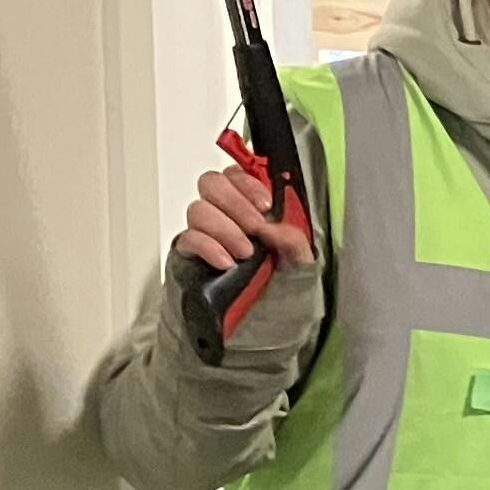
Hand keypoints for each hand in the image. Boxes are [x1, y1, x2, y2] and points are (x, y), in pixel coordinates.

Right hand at [174, 139, 315, 280]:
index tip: (265, 205)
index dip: (248, 183)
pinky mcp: (189, 252)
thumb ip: (293, 239)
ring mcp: (205, 230)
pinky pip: (188, 238)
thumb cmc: (281, 281)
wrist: (264, 316)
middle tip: (255, 229)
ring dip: (224, 228)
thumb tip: (274, 227)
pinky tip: (226, 262)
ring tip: (246, 253)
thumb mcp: (301, 260)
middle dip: (235, 203)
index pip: (236, 173)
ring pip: (198, 209)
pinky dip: (207, 247)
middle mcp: (225, 212)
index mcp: (251, 204)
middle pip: (211, 183)